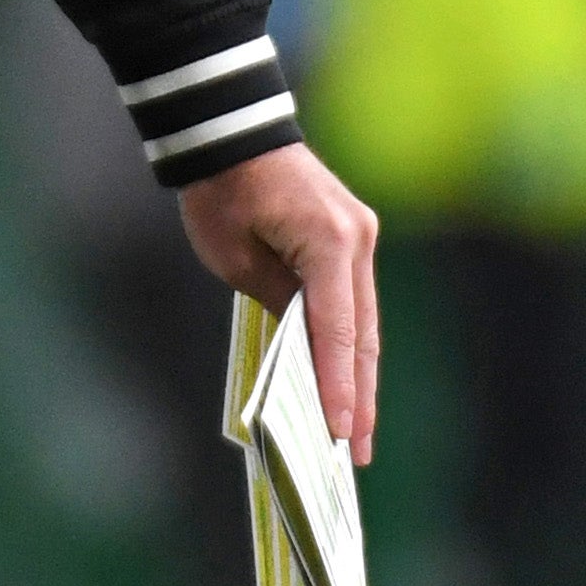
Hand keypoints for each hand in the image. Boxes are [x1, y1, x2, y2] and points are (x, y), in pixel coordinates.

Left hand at [178, 139, 379, 462]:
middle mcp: (358, 239)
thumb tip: (306, 350)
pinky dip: (349, 341)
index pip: (337, 330)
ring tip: (356, 430)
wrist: (231, 131)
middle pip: (361, 333)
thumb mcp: (236, 259)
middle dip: (359, 396)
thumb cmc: (222, 193)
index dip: (339, 387)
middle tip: (356, 453)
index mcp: (330, 243)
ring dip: (359, 374)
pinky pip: (353, 300)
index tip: (341, 434)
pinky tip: (346, 378)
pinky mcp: (353, 235)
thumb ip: (278, 304)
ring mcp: (361, 235)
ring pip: (363, 320)